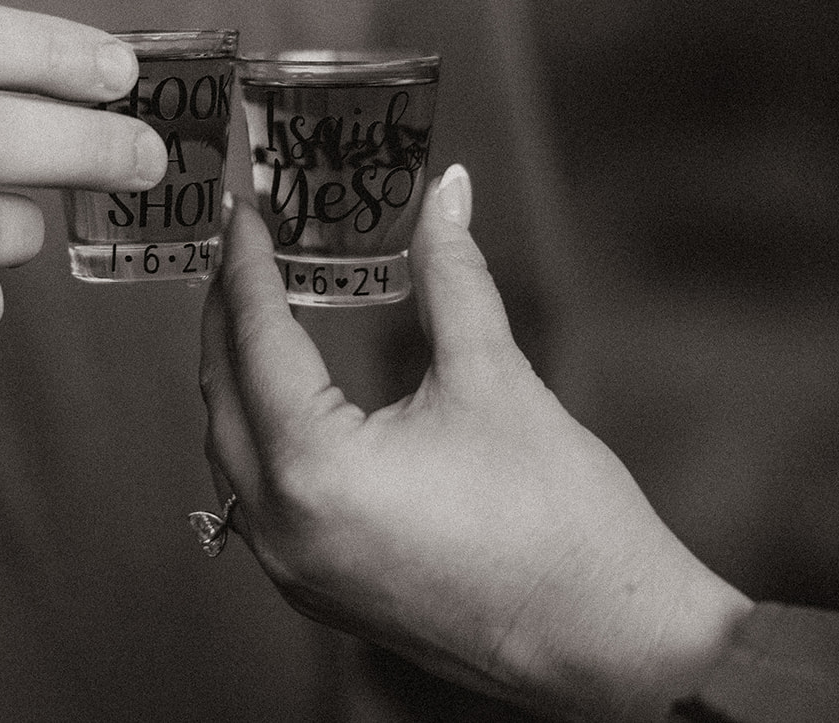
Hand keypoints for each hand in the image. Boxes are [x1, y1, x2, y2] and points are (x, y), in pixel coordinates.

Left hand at [198, 165, 751, 721]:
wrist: (617, 647)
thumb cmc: (563, 523)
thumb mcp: (495, 379)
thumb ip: (452, 276)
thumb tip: (447, 192)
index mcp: (314, 471)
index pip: (256, 341)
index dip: (248, 265)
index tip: (245, 211)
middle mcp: (281, 529)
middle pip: (222, 393)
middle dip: (227, 312)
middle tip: (245, 247)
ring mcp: (292, 570)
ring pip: (228, 449)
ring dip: (234, 375)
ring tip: (255, 307)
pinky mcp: (316, 590)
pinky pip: (253, 496)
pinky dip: (256, 433)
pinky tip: (280, 394)